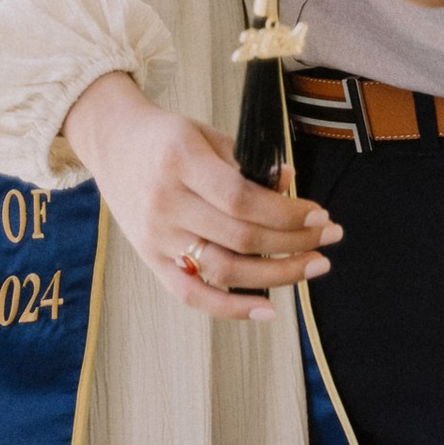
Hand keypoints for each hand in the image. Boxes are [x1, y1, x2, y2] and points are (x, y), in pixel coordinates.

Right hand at [65, 72, 340, 323]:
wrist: (113, 145)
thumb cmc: (167, 138)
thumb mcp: (207, 134)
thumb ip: (247, 162)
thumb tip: (290, 186)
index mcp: (180, 161)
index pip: (242, 199)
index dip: (286, 212)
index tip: (320, 214)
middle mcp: (165, 202)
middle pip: (240, 237)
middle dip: (294, 242)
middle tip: (330, 238)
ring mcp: (156, 236)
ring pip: (223, 270)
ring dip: (277, 274)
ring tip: (313, 266)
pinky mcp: (151, 260)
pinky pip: (192, 295)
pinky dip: (231, 308)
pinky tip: (268, 309)